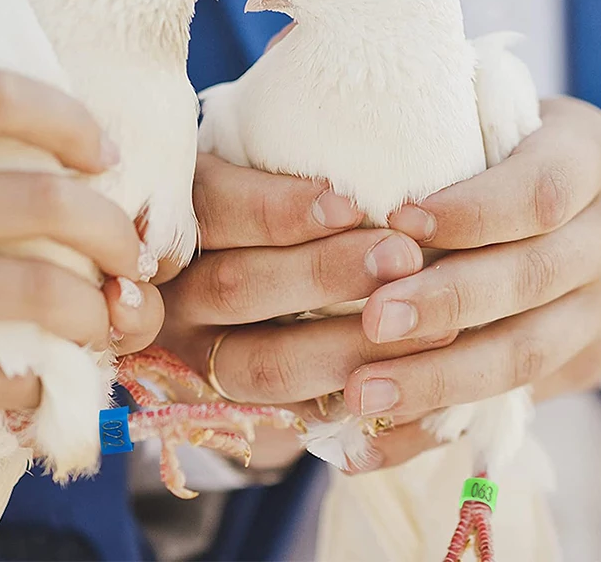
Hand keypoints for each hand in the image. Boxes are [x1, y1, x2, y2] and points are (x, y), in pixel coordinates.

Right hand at [0, 72, 162, 442]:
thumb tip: (98, 188)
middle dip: (116, 234)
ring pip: (41, 287)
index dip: (72, 121)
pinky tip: (35, 380)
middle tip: (131, 260)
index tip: (106, 158)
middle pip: (46, 198)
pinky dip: (41, 378)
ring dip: (94, 314)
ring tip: (99, 323)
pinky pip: (4, 368)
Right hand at [158, 153, 455, 469]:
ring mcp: (198, 357)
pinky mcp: (235, 406)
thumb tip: (376, 186)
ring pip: (263, 362)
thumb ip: (292, 185)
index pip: (214, 210)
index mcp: (178, 224)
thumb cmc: (264, 221)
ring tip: (425, 325)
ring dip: (347, 345)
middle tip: (401, 257)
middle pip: (235, 287)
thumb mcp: (260, 185)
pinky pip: (287, 416)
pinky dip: (349, 401)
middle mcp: (174, 295)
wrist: (229, 298)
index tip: (350, 205)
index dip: (278, 210)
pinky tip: (404, 382)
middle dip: (324, 272)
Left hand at [343, 97, 600, 468]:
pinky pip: (505, 406)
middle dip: (450, 303)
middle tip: (373, 320)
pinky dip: (435, 429)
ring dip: (438, 381)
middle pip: (531, 279)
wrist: (579, 212)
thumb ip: (425, 105)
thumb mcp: (490, 110)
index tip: (400, 220)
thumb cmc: (499, 148)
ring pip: (521, 357)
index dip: (475, 209)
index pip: (541, 187)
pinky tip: (369, 443)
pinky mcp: (567, 365)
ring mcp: (593, 310)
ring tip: (358, 397)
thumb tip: (298, 53)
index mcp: (583, 159)